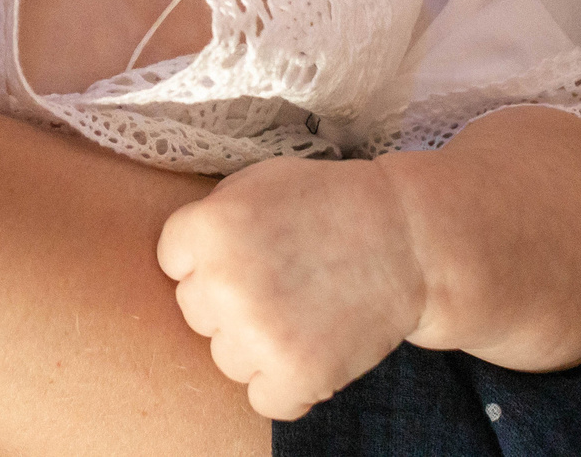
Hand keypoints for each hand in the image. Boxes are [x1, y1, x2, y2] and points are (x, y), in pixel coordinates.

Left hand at [157, 157, 422, 420]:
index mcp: (208, 227)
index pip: (174, 260)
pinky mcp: (295, 375)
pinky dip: (288, 385)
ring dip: (257, 344)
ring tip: (302, 310)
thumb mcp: (258, 181)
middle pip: (196, 311)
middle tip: (283, 279)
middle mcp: (224, 282)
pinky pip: (262, 398)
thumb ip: (210, 215)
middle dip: (231, 300)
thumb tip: (177, 258)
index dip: (213, 255)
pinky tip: (314, 346)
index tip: (252, 250)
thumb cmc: (328, 204)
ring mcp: (258, 334)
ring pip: (225, 358)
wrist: (406, 240)